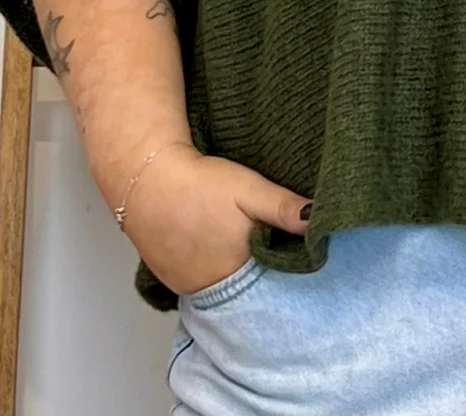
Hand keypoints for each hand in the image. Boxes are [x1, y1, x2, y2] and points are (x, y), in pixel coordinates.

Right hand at [119, 142, 311, 297]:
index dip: (285, 260)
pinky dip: (212, 270)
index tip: (292, 243)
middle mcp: (213, 286)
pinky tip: (215, 246)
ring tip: (237, 239)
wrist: (147, 180)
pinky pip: (201, 283)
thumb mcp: (250, 189)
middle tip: (264, 237)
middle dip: (261, 267)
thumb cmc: (200, 183)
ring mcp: (189, 286)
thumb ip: (284, 208)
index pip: (274, 277)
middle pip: (249, 284)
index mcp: (239, 267)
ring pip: (224, 285)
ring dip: (235, 270)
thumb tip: (318, 221)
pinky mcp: (172, 280)